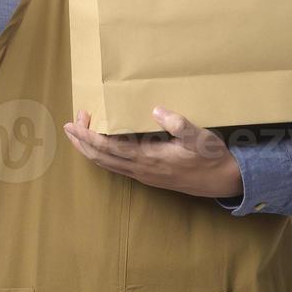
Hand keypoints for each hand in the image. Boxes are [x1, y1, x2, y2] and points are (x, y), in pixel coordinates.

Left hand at [62, 106, 243, 199]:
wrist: (222, 181)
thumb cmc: (211, 156)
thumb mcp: (200, 136)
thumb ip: (179, 124)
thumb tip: (156, 110)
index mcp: (149, 157)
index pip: (109, 147)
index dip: (88, 136)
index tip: (75, 122)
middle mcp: (141, 169)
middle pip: (100, 158)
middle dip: (81, 142)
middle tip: (69, 125)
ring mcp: (143, 175)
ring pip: (107, 165)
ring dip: (89, 150)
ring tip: (77, 136)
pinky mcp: (148, 177)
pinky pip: (116, 167)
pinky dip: (102, 157)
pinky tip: (101, 149)